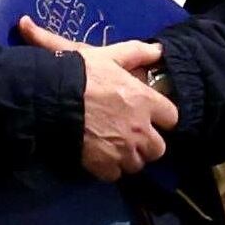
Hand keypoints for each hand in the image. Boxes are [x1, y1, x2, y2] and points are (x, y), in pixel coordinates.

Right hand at [23, 17, 178, 180]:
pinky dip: (109, 168)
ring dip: (128, 157)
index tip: (150, 116)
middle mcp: (140, 129)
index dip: (161, 118)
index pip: (172, 118)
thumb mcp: (109, 55)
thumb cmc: (81, 74)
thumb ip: (137, 53)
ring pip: (137, 164)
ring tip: (115, 147)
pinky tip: (100, 157)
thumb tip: (159, 50)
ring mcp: (123, 150)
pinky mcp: (104, 165)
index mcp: (145, 101)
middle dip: (148, 144)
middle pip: (158, 148)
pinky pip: (115, 175)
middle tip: (132, 136)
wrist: (52, 98)